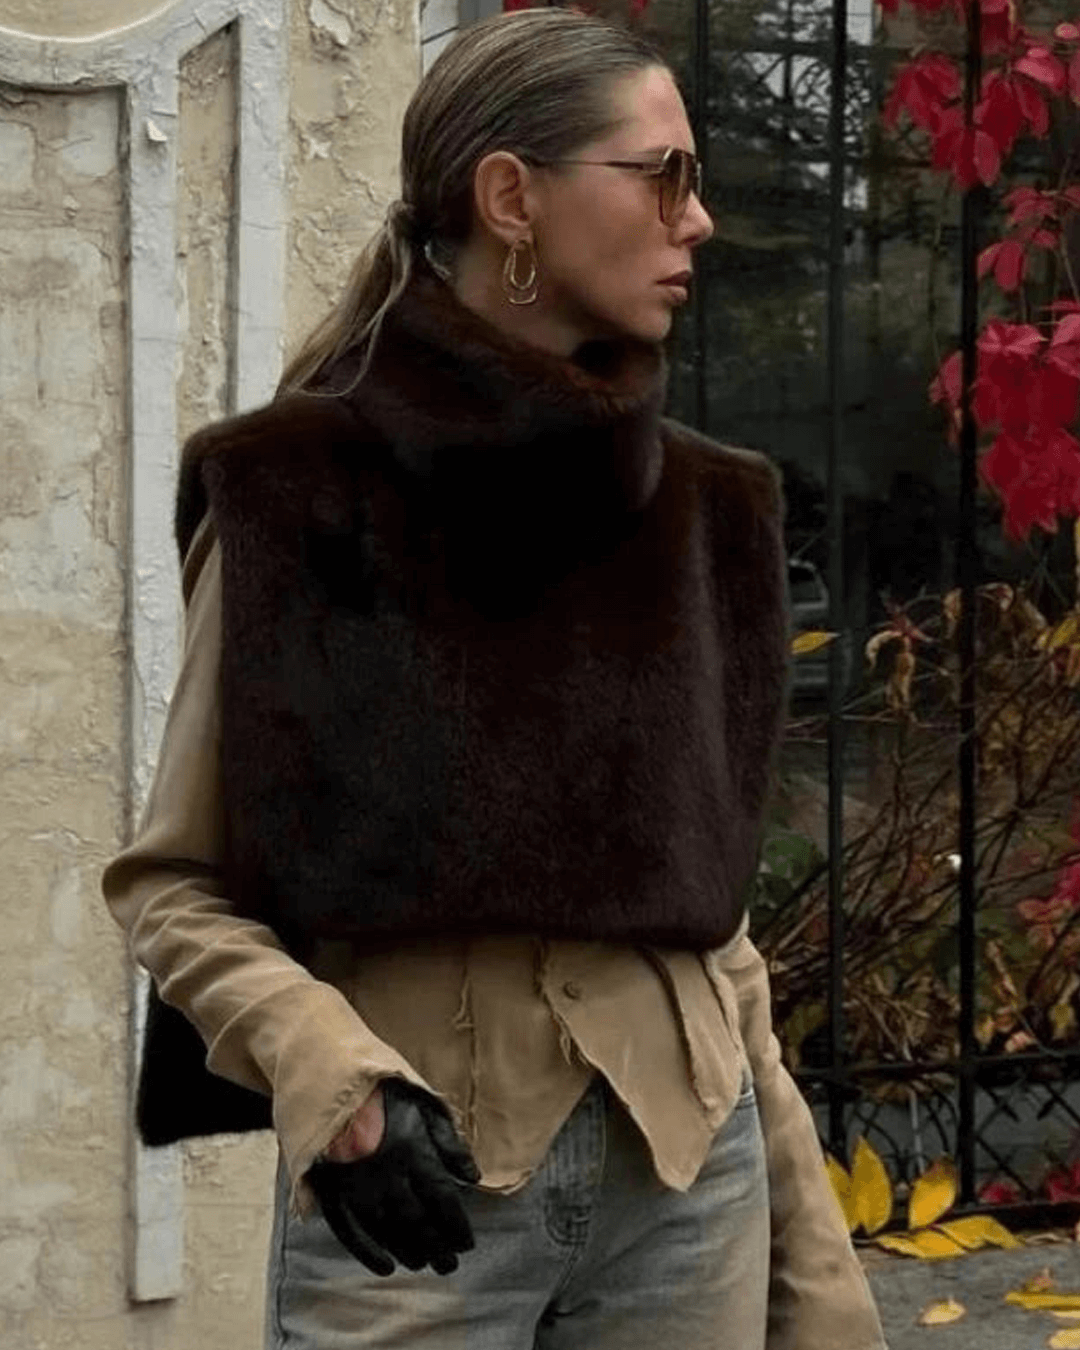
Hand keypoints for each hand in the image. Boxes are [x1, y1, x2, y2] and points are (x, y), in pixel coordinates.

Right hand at [307, 1079, 479, 1276]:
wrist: (327, 1074)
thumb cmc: (381, 1088)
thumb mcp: (422, 1102)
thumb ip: (449, 1141)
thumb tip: (473, 1176)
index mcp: (411, 1148)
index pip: (442, 1199)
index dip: (458, 1226)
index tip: (467, 1244)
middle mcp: (385, 1172)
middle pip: (418, 1222)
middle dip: (438, 1248)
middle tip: (451, 1265)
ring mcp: (355, 1184)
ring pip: (387, 1231)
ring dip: (410, 1252)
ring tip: (425, 1264)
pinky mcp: (330, 1189)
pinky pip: (349, 1231)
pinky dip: (368, 1254)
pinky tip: (386, 1267)